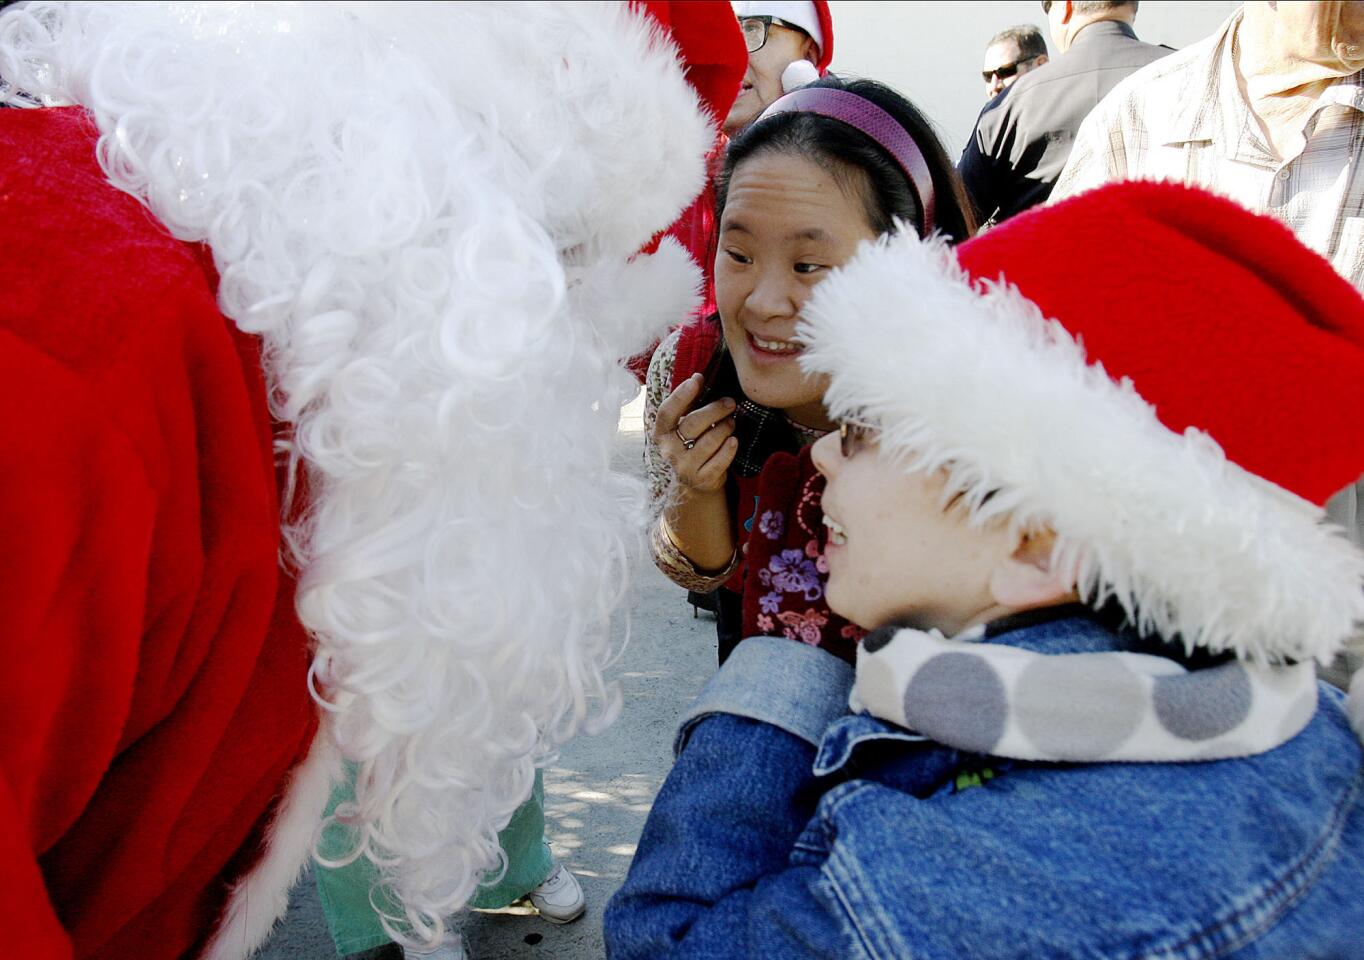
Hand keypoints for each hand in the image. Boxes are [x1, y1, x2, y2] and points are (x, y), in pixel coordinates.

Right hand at [652, 373, 737, 494]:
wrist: (694, 482)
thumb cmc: (691, 445)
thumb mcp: (684, 426)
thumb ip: (688, 405)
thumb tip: (698, 377)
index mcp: (661, 433)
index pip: (667, 412)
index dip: (681, 394)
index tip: (697, 379)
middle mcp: (669, 450)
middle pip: (693, 423)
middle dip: (714, 410)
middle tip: (730, 402)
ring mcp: (684, 467)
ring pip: (709, 441)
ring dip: (724, 428)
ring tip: (731, 422)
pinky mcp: (701, 480)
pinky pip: (719, 462)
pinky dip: (728, 450)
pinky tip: (733, 441)